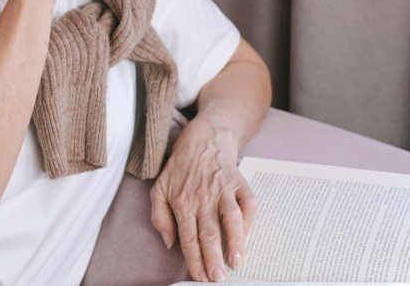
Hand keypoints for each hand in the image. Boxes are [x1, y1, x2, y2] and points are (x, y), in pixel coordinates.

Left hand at [150, 116, 257, 281]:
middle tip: (218, 278)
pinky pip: (248, 204)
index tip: (200, 277)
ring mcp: (223, 189)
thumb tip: (169, 243)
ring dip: (235, 242)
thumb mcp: (159, 188)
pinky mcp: (240, 183)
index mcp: (182, 201)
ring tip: (237, 262)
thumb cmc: (180, 167)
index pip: (188, 237)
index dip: (194, 259)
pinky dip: (250, 222)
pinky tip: (248, 238)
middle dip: (213, 258)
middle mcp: (203, 197)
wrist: (203, 138)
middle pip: (209, 233)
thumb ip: (159, 217)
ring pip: (231, 219)